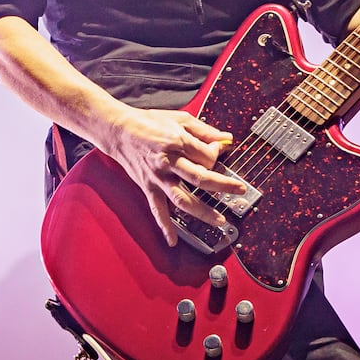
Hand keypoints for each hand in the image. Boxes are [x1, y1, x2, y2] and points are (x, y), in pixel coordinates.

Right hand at [102, 106, 242, 246]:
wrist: (120, 131)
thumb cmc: (149, 122)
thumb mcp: (180, 118)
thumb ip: (205, 130)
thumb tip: (226, 138)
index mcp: (177, 142)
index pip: (206, 154)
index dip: (218, 153)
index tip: (221, 151)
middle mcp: (168, 162)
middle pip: (200, 177)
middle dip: (222, 185)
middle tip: (239, 190)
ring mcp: (158, 177)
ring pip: (182, 198)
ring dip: (202, 211)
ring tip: (220, 220)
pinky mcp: (148, 187)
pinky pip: (157, 209)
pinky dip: (164, 226)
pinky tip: (173, 240)